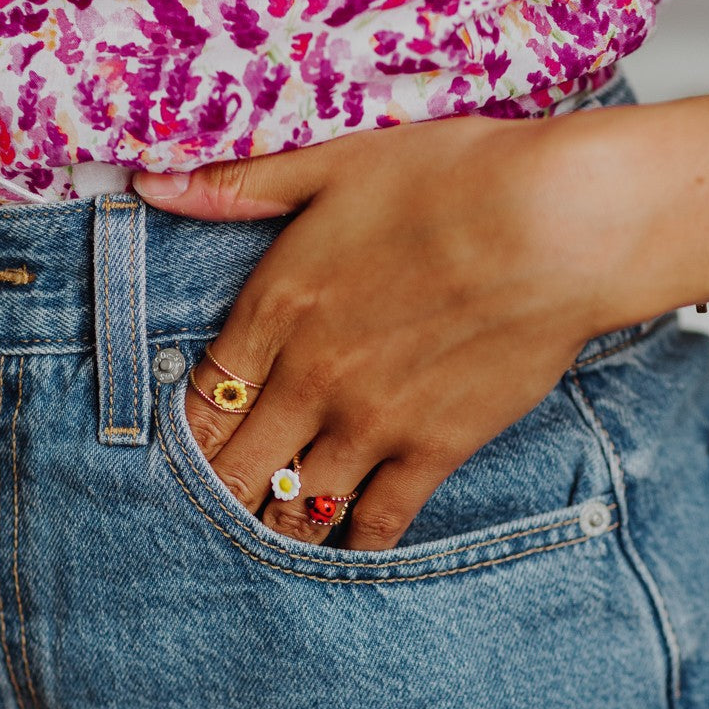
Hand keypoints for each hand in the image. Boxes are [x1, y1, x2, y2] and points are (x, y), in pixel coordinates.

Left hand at [132, 106, 682, 550]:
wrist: (558, 224)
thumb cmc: (454, 179)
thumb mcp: (335, 162)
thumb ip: (242, 186)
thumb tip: (149, 186)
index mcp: (276, 308)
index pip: (202, 399)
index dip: (186, 434)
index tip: (184, 451)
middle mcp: (309, 379)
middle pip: (235, 468)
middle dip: (218, 494)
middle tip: (211, 514)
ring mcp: (370, 423)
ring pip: (295, 506)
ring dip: (274, 526)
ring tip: (266, 538)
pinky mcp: (433, 451)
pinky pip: (376, 523)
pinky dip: (352, 543)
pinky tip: (342, 546)